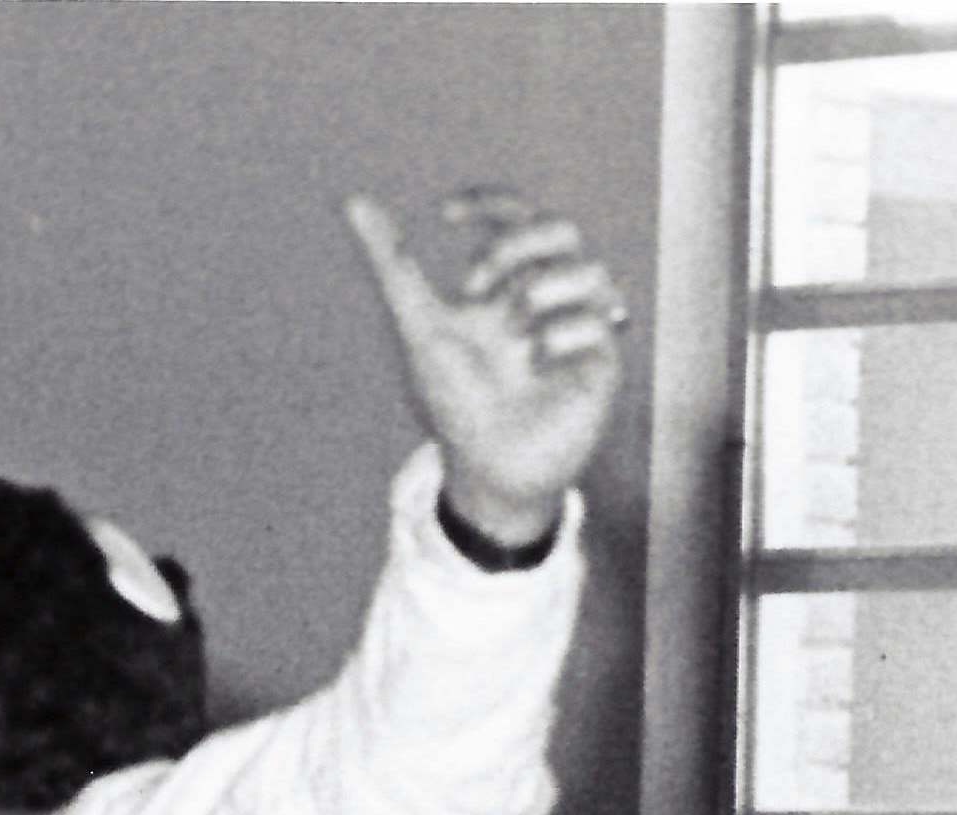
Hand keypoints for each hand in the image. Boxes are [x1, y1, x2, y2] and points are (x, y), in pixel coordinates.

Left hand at [348, 188, 626, 553]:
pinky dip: (560, 334)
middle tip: (472, 287)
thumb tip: (355, 201)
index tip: (446, 214)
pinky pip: (598, 321)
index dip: (489, 202)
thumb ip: (394, 266)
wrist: (485, 471)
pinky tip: (535, 363)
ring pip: (591, 269)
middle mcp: (549, 299)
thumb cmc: (455, 403)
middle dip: (516, 245)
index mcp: (510, 285)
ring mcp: (579, 327)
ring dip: (542, 290)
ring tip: (514, 333)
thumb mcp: (419, 326)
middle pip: (560, 229)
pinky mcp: (601, 363)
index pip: (517, 216)